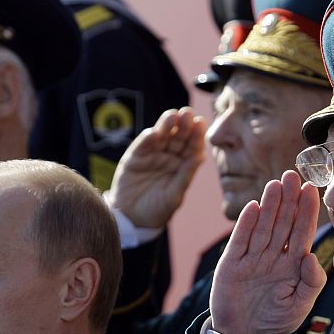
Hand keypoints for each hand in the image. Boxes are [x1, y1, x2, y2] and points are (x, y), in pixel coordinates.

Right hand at [105, 107, 206, 227]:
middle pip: (178, 137)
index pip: (193, 147)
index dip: (197, 135)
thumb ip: (185, 176)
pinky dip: (148, 138)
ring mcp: (152, 155)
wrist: (132, 220)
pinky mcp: (135, 157)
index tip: (201, 123)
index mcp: (183, 165)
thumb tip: (200, 157)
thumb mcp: (174, 195)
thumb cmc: (157, 210)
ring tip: (172, 116)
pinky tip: (154, 132)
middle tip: (187, 113)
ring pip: (161, 136)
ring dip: (166, 125)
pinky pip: (142, 145)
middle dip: (183, 125)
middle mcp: (169, 156)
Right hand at [209, 170, 326, 333]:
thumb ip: (311, 282)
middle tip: (293, 176)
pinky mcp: (231, 264)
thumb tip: (311, 256)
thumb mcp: (300, 306)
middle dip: (288, 200)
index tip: (312, 189)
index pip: (301, 232)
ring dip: (269, 206)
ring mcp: (252, 259)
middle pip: (282, 223)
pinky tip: (253, 207)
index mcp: (293, 264)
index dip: (306, 211)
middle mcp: (273, 257)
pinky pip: (240, 241)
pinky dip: (246, 225)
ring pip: (262, 227)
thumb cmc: (275, 323)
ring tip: (275, 185)